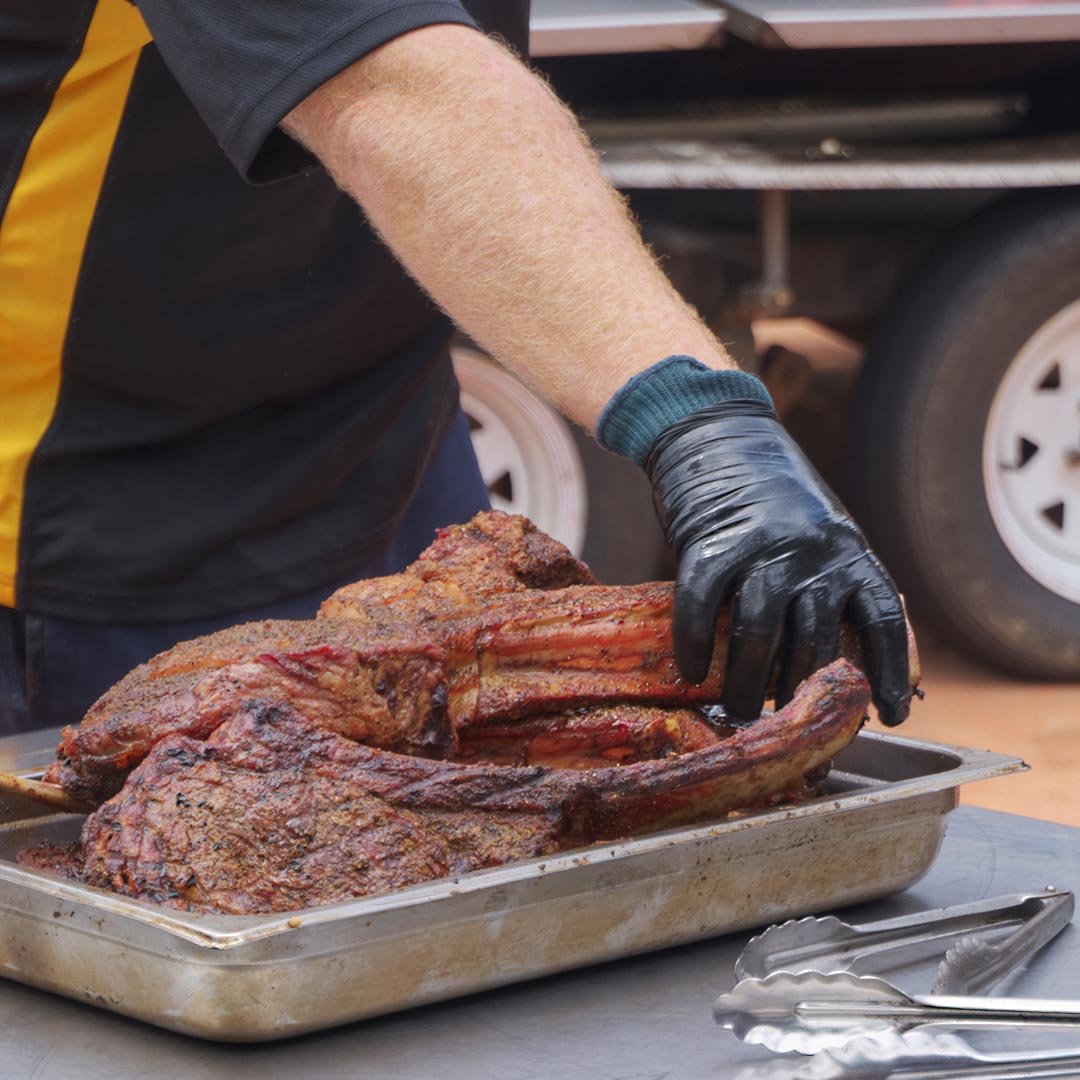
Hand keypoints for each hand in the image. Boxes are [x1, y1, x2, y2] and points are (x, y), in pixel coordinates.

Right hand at [645, 399, 910, 725]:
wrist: (716, 431)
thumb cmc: (768, 497)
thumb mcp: (819, 534)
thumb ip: (831, 586)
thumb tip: (834, 663)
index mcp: (848, 550)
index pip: (881, 620)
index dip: (890, 672)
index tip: (888, 713)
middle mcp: (813, 551)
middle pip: (812, 642)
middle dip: (796, 693)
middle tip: (778, 722)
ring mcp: (762, 546)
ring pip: (758, 635)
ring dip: (744, 683)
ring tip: (734, 709)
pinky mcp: (710, 543)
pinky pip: (701, 608)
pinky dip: (694, 646)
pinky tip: (691, 671)